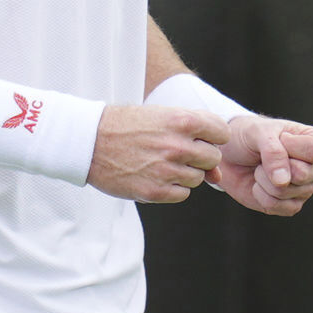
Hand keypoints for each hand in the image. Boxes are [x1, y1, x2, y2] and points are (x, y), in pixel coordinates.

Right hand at [87, 103, 222, 204]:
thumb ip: (196, 137)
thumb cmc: (128, 126)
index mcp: (182, 120)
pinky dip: (172, 187)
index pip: (222, 133)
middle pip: (213, 158)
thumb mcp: (162, 117)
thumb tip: (218, 175)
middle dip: (200, 157)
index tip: (198, 138)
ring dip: (185, 173)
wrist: (89, 141)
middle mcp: (177, 146)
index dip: (212, 136)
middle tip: (175, 151)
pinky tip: (154, 175)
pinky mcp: (155, 191)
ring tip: (160, 162)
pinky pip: (182, 194)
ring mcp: (166, 170)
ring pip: (198, 178)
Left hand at [210, 114, 312, 215]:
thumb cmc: (248, 137)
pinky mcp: (290, 205)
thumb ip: (273, 152)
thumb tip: (283, 182)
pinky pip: (279, 207)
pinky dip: (261, 195)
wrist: (228, 156)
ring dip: (263, 180)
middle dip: (273, 166)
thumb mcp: (258, 133)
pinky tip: (259, 184)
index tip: (279, 138)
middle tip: (265, 157)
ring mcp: (305, 188)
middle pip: (303, 175)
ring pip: (286, 192)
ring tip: (260, 168)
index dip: (290, 146)